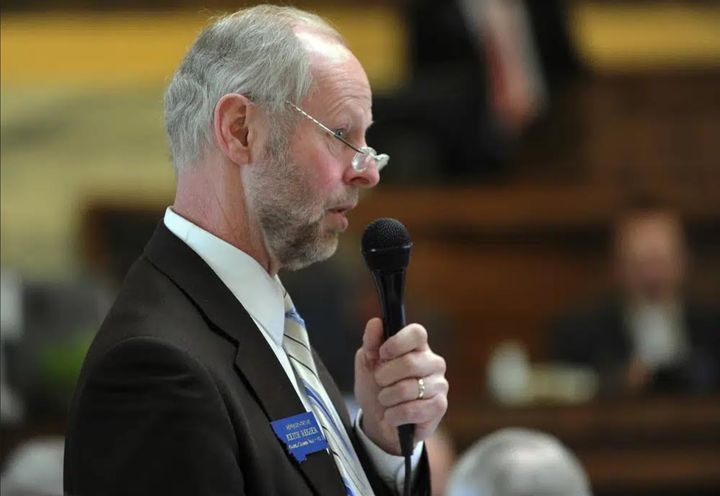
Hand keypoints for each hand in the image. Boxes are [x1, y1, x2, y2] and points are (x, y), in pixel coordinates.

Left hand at [354, 318, 447, 454]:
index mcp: (417, 346)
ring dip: (387, 397)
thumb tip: (376, 322)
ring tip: (385, 400)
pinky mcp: (440, 407)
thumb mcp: (367, 362)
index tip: (382, 353)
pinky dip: (395, 415)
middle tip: (379, 382)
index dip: (397, 342)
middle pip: (410, 362)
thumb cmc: (376, 386)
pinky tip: (393, 415)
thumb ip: (371, 342)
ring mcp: (439, 384)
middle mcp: (433, 362)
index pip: (417, 333)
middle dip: (385, 376)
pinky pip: (414, 410)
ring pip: (409, 388)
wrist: (378, 419)